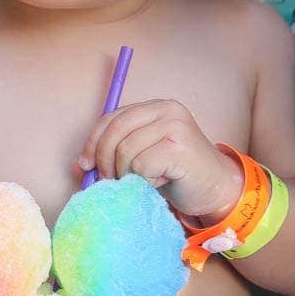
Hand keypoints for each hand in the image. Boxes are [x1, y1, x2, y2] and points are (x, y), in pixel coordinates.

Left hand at [77, 98, 242, 220]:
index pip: (112, 118)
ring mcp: (175, 126)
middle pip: (115, 131)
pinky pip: (142, 166)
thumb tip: (78, 164)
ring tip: (143, 180)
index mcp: (155, 107)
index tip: (86, 165)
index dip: (93, 142)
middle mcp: (166, 109)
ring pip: (126, 151)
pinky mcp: (179, 147)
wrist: (216, 189)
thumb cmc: (176, 175)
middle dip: (104, 160)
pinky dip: (144, 180)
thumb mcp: (141, 158)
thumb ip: (114, 154)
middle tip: (109, 180)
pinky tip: (160, 182)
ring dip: (127, 174)